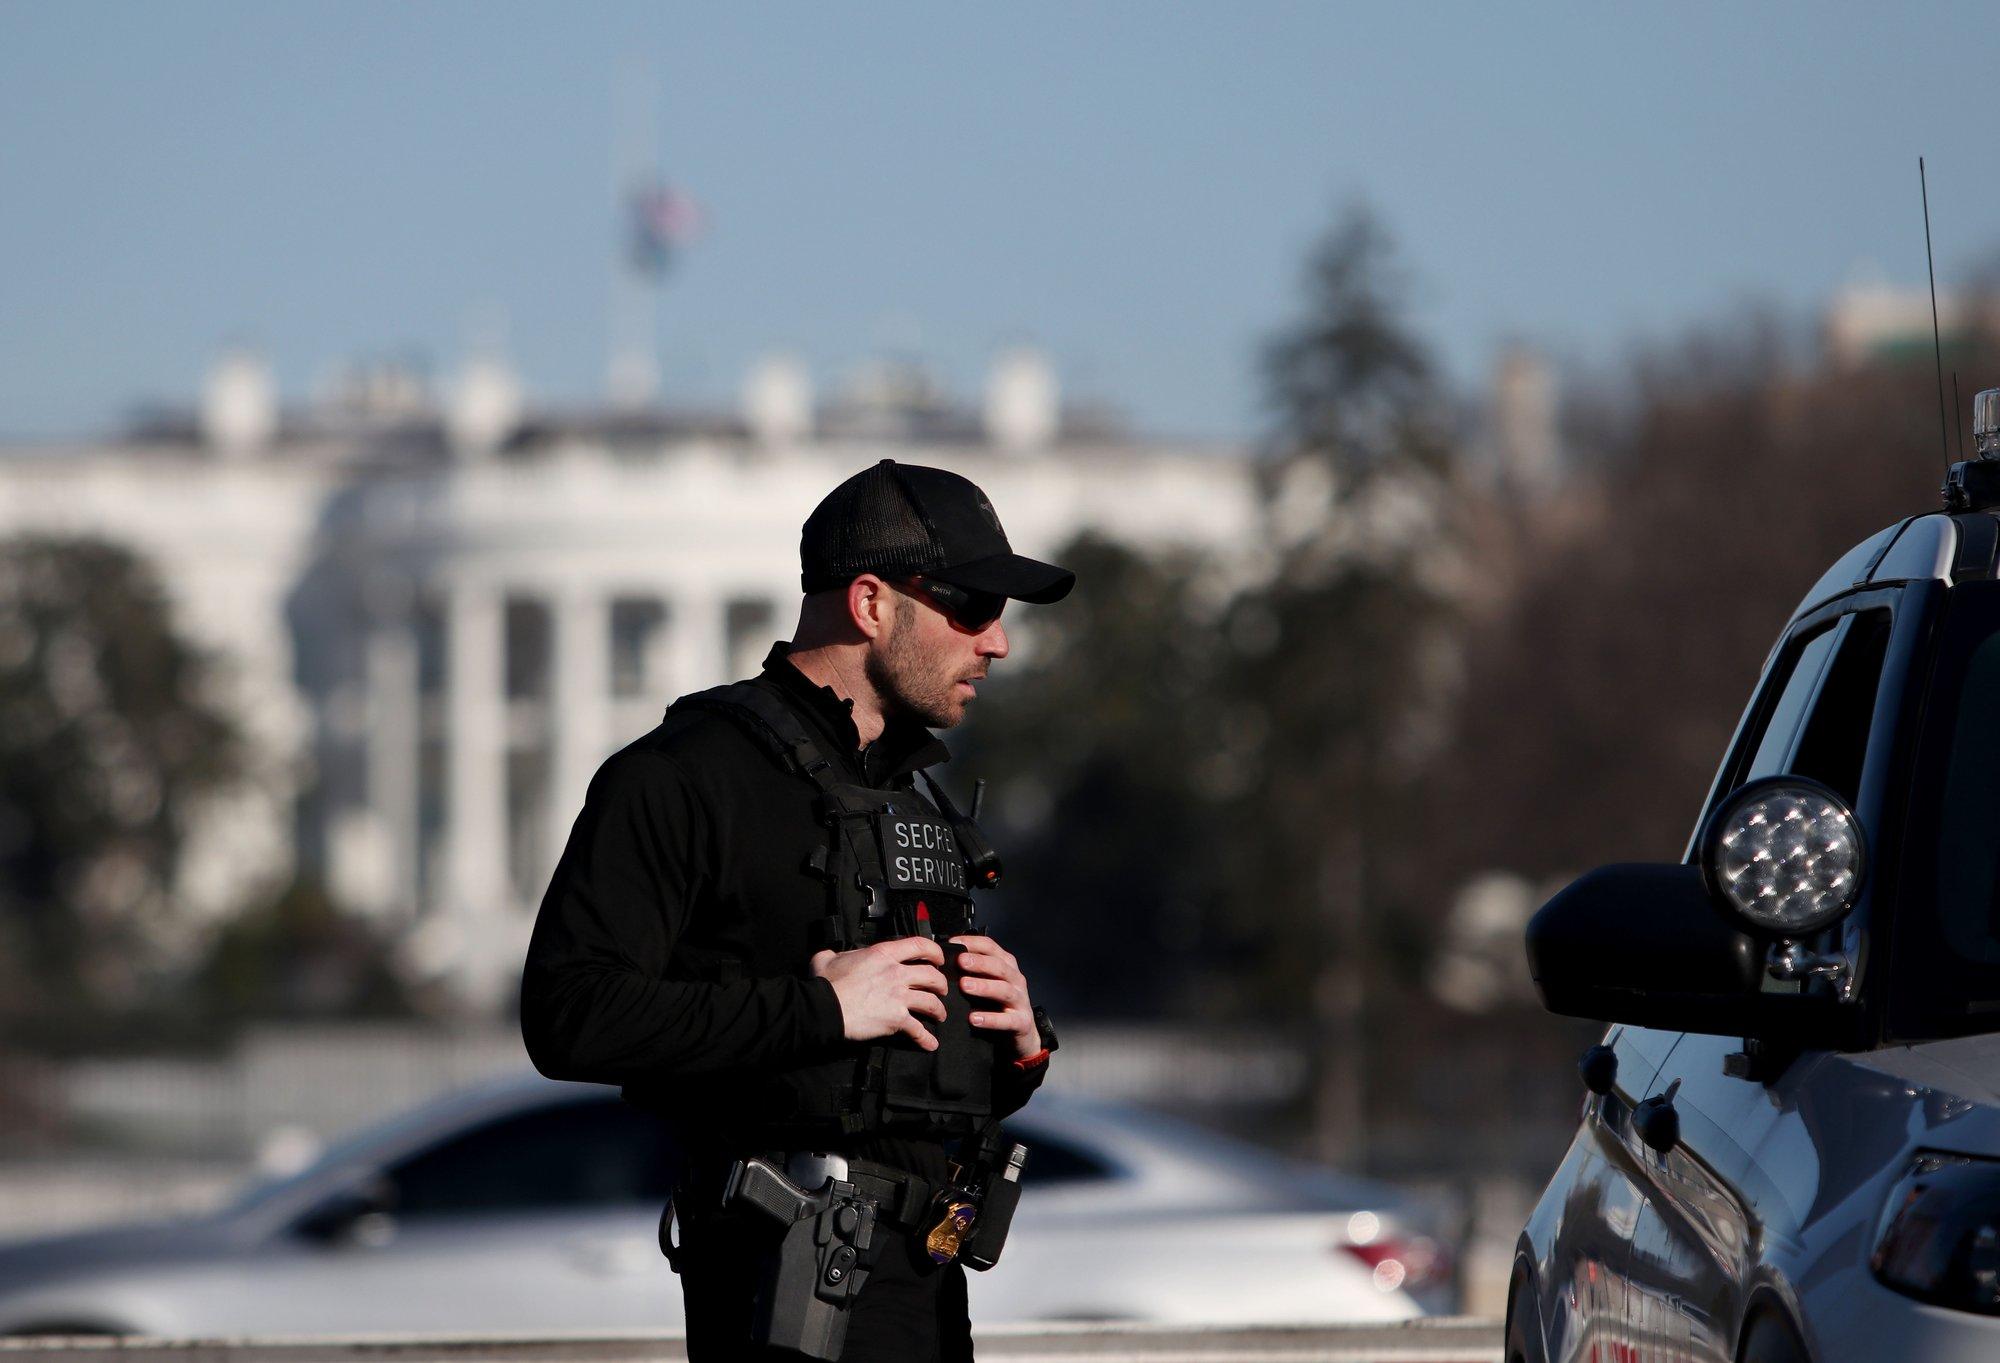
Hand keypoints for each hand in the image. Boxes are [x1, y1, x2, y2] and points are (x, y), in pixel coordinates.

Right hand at [810, 936, 948, 1051]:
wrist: (824, 1008)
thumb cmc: (825, 983)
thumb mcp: (828, 958)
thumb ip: (838, 954)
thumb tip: (834, 955)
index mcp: (883, 955)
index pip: (919, 945)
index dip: (934, 951)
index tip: (938, 959)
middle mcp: (896, 973)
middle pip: (933, 976)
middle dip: (941, 984)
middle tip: (940, 990)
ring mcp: (899, 997)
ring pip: (932, 1002)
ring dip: (939, 1010)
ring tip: (939, 1015)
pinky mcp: (896, 1019)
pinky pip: (918, 1030)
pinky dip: (926, 1039)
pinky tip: (930, 1044)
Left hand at [949, 935, 1040, 1060]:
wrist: (1023, 1031)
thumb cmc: (1000, 1004)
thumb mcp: (991, 982)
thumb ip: (974, 971)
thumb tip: (947, 960)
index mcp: (1007, 966)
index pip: (991, 947)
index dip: (973, 943)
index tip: (953, 943)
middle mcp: (1016, 980)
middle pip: (999, 967)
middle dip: (980, 963)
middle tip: (961, 961)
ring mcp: (1021, 1001)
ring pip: (1004, 990)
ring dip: (984, 986)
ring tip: (964, 985)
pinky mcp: (1021, 1022)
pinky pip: (1007, 1020)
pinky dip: (990, 1019)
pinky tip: (974, 1018)